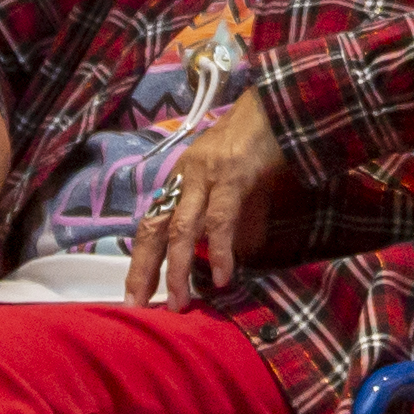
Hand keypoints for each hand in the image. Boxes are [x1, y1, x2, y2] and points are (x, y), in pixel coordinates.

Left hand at [125, 89, 286, 308]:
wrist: (278, 106)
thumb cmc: (258, 145)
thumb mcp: (236, 187)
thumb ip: (230, 221)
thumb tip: (230, 258)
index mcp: (181, 180)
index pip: (152, 224)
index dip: (140, 260)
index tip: (135, 294)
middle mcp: (184, 178)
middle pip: (153, 228)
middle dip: (143, 270)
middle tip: (137, 307)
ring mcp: (205, 176)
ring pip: (180, 229)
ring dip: (176, 268)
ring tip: (179, 302)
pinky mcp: (231, 176)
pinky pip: (219, 220)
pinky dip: (217, 250)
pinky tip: (220, 276)